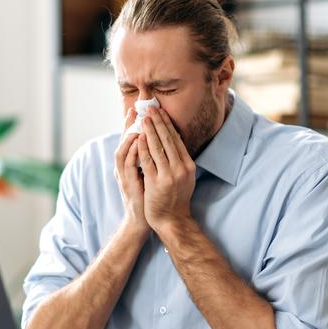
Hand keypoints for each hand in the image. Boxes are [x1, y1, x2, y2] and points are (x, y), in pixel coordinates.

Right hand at [114, 108, 150, 235]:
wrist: (144, 218)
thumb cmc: (149, 196)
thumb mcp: (150, 174)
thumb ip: (150, 159)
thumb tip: (161, 144)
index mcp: (129, 163)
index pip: (131, 140)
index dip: (134, 125)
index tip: (139, 110)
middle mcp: (124, 167)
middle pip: (124, 141)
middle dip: (130, 125)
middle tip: (136, 110)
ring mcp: (123, 175)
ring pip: (123, 150)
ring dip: (130, 135)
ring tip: (138, 121)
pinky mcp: (127, 183)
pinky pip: (128, 163)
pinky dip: (133, 151)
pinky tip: (140, 140)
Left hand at [138, 107, 195, 234]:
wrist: (172, 220)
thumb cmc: (175, 198)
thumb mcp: (183, 177)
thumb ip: (179, 161)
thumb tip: (173, 142)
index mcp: (188, 165)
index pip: (176, 139)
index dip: (167, 124)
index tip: (160, 112)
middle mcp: (181, 168)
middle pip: (168, 139)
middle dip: (158, 122)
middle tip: (150, 108)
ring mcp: (170, 175)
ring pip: (158, 147)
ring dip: (150, 130)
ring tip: (143, 118)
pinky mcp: (157, 182)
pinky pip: (148, 160)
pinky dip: (143, 147)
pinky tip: (139, 137)